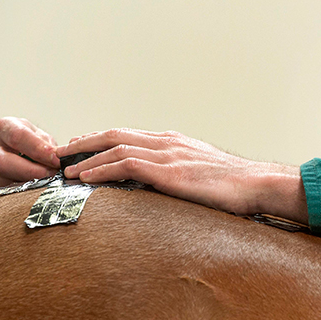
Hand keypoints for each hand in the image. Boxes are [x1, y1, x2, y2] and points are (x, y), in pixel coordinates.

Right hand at [0, 117, 59, 189]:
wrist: (12, 157)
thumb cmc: (31, 147)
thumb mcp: (42, 140)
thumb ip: (50, 148)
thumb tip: (62, 157)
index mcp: (6, 127)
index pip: (18, 136)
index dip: (38, 150)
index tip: (56, 161)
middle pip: (1, 160)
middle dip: (28, 171)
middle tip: (49, 177)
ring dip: (14, 185)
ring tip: (37, 189)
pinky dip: (1, 196)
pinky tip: (20, 197)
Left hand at [56, 128, 308, 222]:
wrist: (257, 183)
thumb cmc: (234, 184)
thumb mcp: (202, 172)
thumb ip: (180, 172)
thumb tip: (165, 184)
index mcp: (173, 141)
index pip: (129, 135)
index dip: (101, 140)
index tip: (82, 146)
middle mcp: (166, 142)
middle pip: (115, 135)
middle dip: (85, 142)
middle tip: (63, 151)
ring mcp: (167, 155)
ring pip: (115, 148)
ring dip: (87, 158)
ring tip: (67, 169)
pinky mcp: (169, 172)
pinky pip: (126, 166)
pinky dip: (102, 170)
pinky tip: (87, 178)